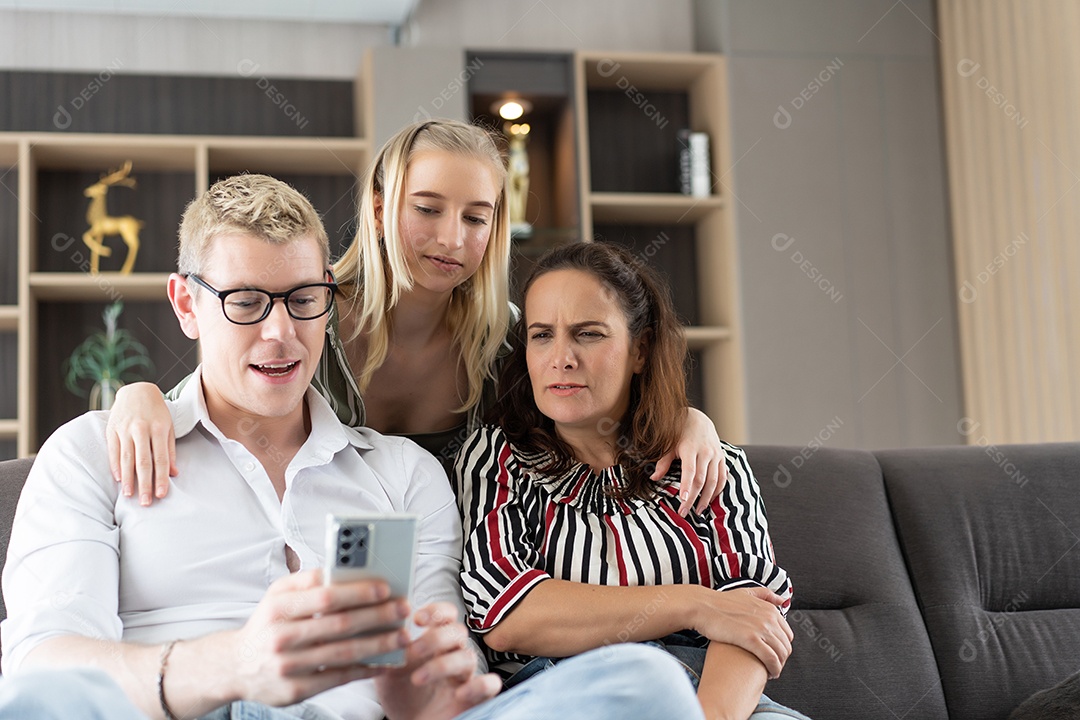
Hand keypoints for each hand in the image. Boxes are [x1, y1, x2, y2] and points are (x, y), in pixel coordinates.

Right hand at [106, 382, 176, 505]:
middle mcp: (141, 429)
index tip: (162, 494)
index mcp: (159, 428)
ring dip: (128, 479)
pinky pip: (113, 451)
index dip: (161, 478)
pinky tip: (119, 479)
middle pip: (143, 462)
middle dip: (145, 484)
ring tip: (129, 495)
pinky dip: (116, 466)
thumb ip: (170, 450)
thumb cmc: (156, 412)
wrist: (136, 391)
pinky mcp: (112, 429)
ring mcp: (125, 429)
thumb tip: (174, 473)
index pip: (160, 459)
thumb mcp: (169, 427)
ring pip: (127, 458)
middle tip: (146, 502)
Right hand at [226, 569, 408, 706]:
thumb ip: (309, 580)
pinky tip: (383, 662)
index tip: (385, 588)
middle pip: (341, 625)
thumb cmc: (267, 624)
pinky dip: (365, 669)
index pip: (326, 596)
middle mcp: (282, 637)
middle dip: (378, 616)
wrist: (235, 666)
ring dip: (379, 644)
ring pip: (344, 653)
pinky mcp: (296, 690)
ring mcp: (289, 666)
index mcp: (279, 607)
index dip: (359, 592)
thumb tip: (344, 569)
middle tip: (403, 609)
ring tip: (402, 636)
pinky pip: (338, 678)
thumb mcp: (277, 595)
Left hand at [376, 602, 500, 719]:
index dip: (436, 611)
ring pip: (468, 657)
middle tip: (413, 651)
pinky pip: (490, 685)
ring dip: (443, 665)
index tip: (417, 618)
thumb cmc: (400, 694)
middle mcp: (453, 653)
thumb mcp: (387, 669)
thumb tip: (381, 626)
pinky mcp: (476, 697)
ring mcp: (465, 675)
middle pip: (457, 632)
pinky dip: (479, 685)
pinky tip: (460, 692)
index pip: (445, 614)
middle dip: (435, 638)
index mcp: (435, 641)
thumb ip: (387, 648)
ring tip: (418, 679)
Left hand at [652, 407, 727, 515]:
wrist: (699, 418)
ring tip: (698, 511)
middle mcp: (705, 453)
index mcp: (691, 449)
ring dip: (707, 498)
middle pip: (701, 480)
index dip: (686, 486)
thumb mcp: (669, 444)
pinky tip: (711, 500)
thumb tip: (654, 478)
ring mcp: (716, 455)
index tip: (682, 500)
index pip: (690, 471)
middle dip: (693, 498)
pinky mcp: (722, 458)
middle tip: (684, 512)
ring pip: (714, 481)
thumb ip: (663, 462)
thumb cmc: (680, 432)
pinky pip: (722, 477)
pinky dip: (717, 490)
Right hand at [686, 586, 792, 678]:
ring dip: (778, 666)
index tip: (774, 654)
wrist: (702, 607)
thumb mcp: (745, 593)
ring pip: (781, 654)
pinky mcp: (751, 639)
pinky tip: (768, 674)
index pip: (787, 634)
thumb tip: (782, 600)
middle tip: (771, 665)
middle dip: (781, 659)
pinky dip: (774, 669)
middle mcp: (769, 618)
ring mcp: (761, 628)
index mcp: (770, 609)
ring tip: (770, 672)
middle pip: (785, 646)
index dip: (782, 647)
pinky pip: (771, 659)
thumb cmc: (720, 602)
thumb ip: (765, 595)